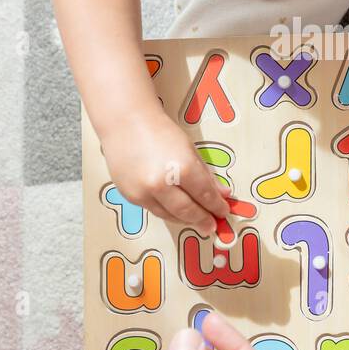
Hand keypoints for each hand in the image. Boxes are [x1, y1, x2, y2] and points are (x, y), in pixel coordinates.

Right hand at [99, 106, 229, 235]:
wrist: (125, 123)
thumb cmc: (160, 131)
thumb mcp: (189, 149)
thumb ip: (205, 175)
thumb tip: (221, 193)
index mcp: (183, 168)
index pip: (205, 195)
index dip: (217, 206)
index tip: (223, 211)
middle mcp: (162, 184)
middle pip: (188, 211)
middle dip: (203, 220)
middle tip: (211, 226)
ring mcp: (144, 193)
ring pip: (169, 215)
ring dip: (185, 219)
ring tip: (196, 220)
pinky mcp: (131, 197)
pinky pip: (154, 210)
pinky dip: (167, 212)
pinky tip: (175, 210)